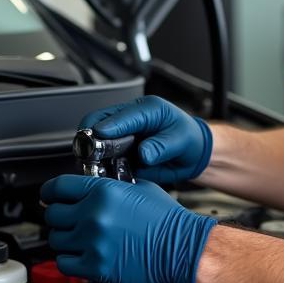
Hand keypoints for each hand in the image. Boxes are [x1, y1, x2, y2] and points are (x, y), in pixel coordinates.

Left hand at [41, 175, 215, 282]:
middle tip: (71, 220)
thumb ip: (109, 187)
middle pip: (53, 215)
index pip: (58, 187)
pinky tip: (83, 255)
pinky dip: (70, 260)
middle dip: (60, 217)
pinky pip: (64, 263)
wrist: (182, 249)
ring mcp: (92, 242)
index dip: (51, 192)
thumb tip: (90, 190)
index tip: (51, 197)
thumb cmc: (168, 221)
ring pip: (56, 239)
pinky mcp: (95, 266)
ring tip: (81, 240)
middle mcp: (93, 215)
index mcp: (103, 191)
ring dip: (66, 239)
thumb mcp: (140, 189)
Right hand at [79, 96, 211, 185]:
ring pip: (95, 141)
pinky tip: (103, 173)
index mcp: (146, 109)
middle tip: (91, 155)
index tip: (97, 137)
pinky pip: (103, 158)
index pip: (120, 115)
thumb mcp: (182, 140)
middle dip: (90, 139)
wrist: (193, 154)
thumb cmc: (190, 139)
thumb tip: (143, 153)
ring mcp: (122, 136)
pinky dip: (99, 165)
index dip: (107, 127)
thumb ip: (162, 146)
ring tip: (94, 166)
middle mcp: (130, 120)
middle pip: (98, 123)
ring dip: (92, 154)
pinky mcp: (120, 151)